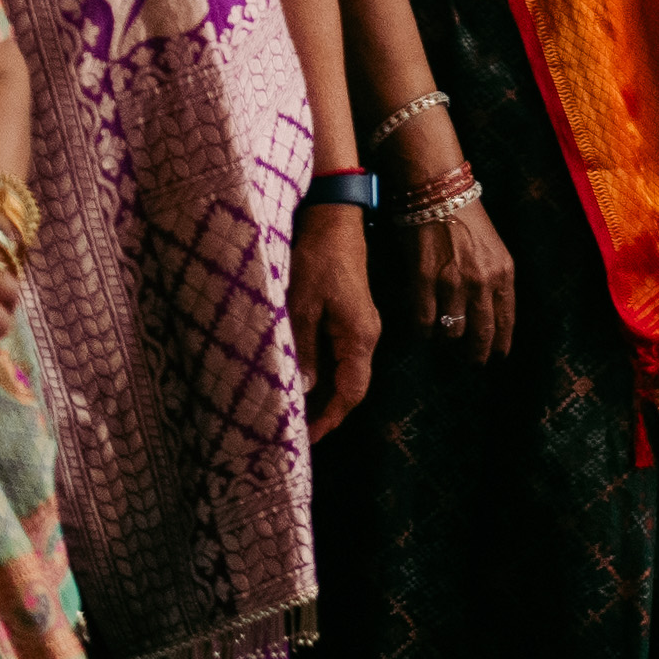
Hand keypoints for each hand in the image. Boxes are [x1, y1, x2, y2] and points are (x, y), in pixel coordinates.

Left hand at [290, 203, 377, 438]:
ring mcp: (358, 326)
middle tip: (293, 432)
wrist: (335, 220)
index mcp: (359, 336)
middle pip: (350, 386)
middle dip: (324, 412)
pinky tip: (300, 379)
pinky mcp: (349, 317)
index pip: (351, 391)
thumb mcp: (303, 304)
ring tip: (293, 412)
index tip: (306, 438)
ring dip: (321, 394)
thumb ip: (304, 349)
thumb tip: (303, 390)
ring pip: (343, 372)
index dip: (330, 418)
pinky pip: (338, 356)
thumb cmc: (317, 258)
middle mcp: (365, 336)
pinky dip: (321, 374)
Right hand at [402, 181, 518, 366]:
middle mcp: (482, 281)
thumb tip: (490, 313)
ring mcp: (452, 282)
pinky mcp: (424, 280)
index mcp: (504, 273)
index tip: (498, 358)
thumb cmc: (467, 220)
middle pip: (481, 333)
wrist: (439, 194)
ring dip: (447, 339)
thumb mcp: (495, 250)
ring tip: (444, 340)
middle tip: (473, 363)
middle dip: (477, 354)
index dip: (501, 344)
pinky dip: (423, 331)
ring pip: (451, 331)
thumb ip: (495, 281)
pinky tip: (423, 332)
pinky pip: (424, 320)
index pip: (506, 320)